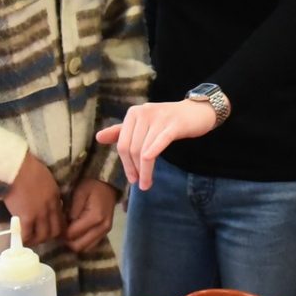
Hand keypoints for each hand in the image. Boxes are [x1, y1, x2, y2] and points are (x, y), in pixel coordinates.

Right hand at [4, 152, 64, 246]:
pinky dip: (24, 240)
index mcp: (56, 198)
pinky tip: (19, 239)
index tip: (48, 229)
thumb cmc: (28, 168)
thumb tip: (45, 200)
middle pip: (55, 231)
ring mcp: (39, 214)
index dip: (56, 228)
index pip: (61, 220)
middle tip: (38, 237)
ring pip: (43, 236)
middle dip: (48, 237)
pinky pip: (27, 235)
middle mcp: (50, 208)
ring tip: (28, 239)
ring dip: (36, 240)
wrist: (16, 168)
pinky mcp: (26, 217)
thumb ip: (48, 192)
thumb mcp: (46, 180)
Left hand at [63, 178, 118, 253]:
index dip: (61, 232)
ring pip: (85, 249)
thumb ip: (71, 211)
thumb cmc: (91, 185)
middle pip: (78, 246)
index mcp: (95, 218)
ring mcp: (105, 232)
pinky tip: (77, 232)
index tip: (56, 225)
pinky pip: (91, 245)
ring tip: (69, 231)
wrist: (108, 184)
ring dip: (75, 242)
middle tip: (61, 230)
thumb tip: (64, 227)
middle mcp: (102, 228)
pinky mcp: (106, 233)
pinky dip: (83, 242)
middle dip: (67, 240)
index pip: (72, 235)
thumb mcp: (78, 193)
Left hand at [93, 99, 218, 190]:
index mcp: (133, 113)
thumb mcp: (143, 124)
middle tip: (140, 183)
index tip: (132, 178)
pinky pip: (157, 145)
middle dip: (134, 169)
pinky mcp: (173, 125)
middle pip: (132, 149)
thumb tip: (98, 137)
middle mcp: (143, 113)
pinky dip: (150, 162)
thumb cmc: (168, 120)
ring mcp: (158, 118)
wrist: (198, 112)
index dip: (125, 164)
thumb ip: (121, 131)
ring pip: (143, 151)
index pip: (122, 144)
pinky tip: (149, 174)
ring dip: (144, 172)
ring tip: (146, 184)